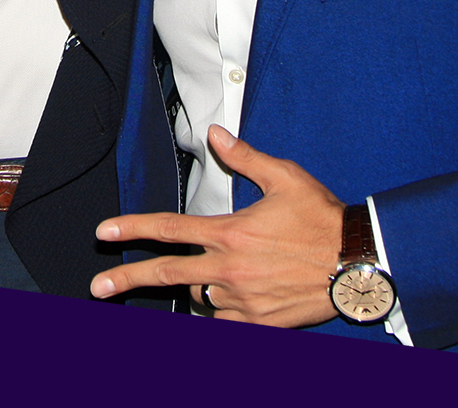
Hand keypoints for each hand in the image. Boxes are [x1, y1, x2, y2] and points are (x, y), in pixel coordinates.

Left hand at [91, 127, 341, 325]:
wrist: (358, 262)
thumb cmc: (323, 219)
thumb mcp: (285, 178)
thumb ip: (244, 158)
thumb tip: (216, 136)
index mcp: (231, 233)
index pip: (170, 229)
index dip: (133, 228)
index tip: (105, 233)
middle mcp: (230, 268)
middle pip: (167, 274)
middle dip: (128, 280)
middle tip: (99, 288)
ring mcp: (243, 299)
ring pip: (201, 296)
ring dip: (199, 286)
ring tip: (222, 273)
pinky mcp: (260, 322)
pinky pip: (225, 320)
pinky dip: (221, 310)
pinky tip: (230, 300)